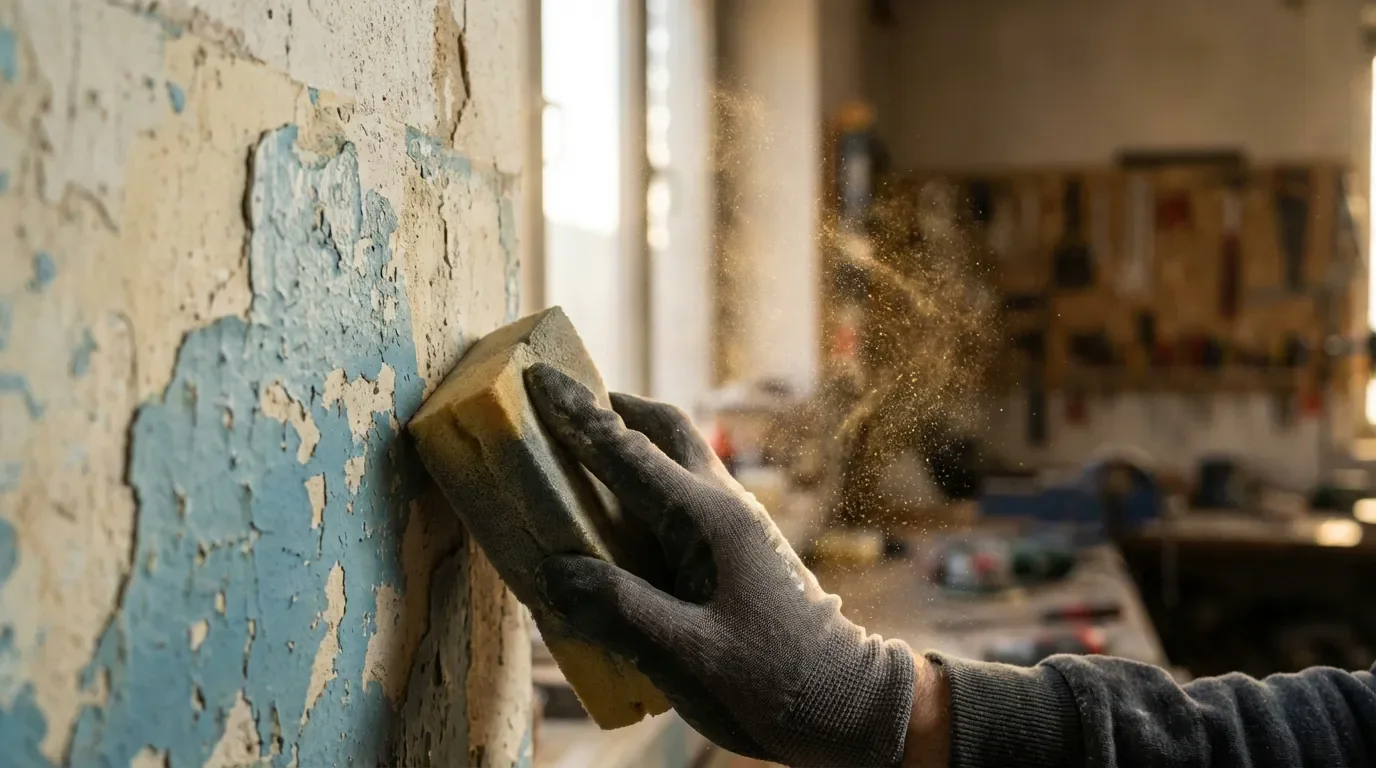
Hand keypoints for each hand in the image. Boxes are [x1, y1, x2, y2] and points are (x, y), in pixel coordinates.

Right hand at [526, 364, 917, 766]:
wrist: (844, 705)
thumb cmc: (772, 683)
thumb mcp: (687, 655)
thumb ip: (619, 610)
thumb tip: (554, 572)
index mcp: (707, 521)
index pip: (628, 453)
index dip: (577, 416)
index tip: (539, 377)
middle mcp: (725, 507)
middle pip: (667, 430)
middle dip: (614, 409)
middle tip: (566, 400)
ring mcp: (738, 526)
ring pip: (681, 459)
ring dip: (633, 442)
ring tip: (585, 451)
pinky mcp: (742, 550)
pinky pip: (687, 495)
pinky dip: (647, 484)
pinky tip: (624, 519)